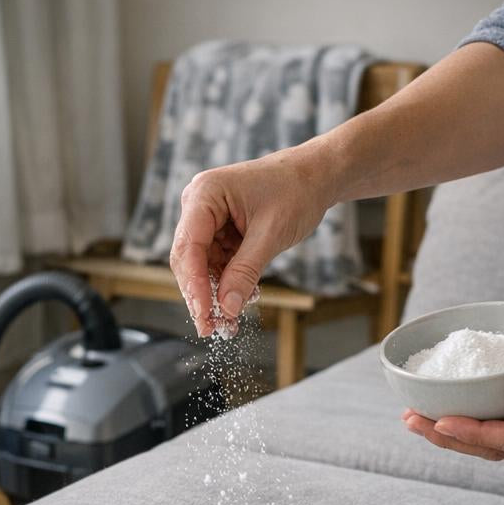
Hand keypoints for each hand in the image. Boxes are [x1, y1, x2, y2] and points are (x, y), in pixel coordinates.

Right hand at [169, 143, 333, 336]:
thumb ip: (245, 272)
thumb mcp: (271, 235)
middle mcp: (198, 205)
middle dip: (201, 295)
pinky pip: (216, 262)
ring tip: (230, 322)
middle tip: (211, 328)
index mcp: (204, 194)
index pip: (189, 247)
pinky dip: (227, 283)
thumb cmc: (296, 191)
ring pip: (201, 266)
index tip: (205, 316)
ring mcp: (207, 218)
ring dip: (215, 294)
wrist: (315, 176)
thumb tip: (227, 308)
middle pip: (188, 259)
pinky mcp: (219, 230)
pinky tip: (241, 299)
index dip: (195, 286)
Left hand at [404, 276, 503, 459]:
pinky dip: (469, 417)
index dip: (474, 433)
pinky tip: (441, 405)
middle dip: (452, 437)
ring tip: (414, 418)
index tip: (440, 421)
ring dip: (454, 432)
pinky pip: (499, 419)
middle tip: (411, 422)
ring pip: (494, 437)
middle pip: (497, 446)